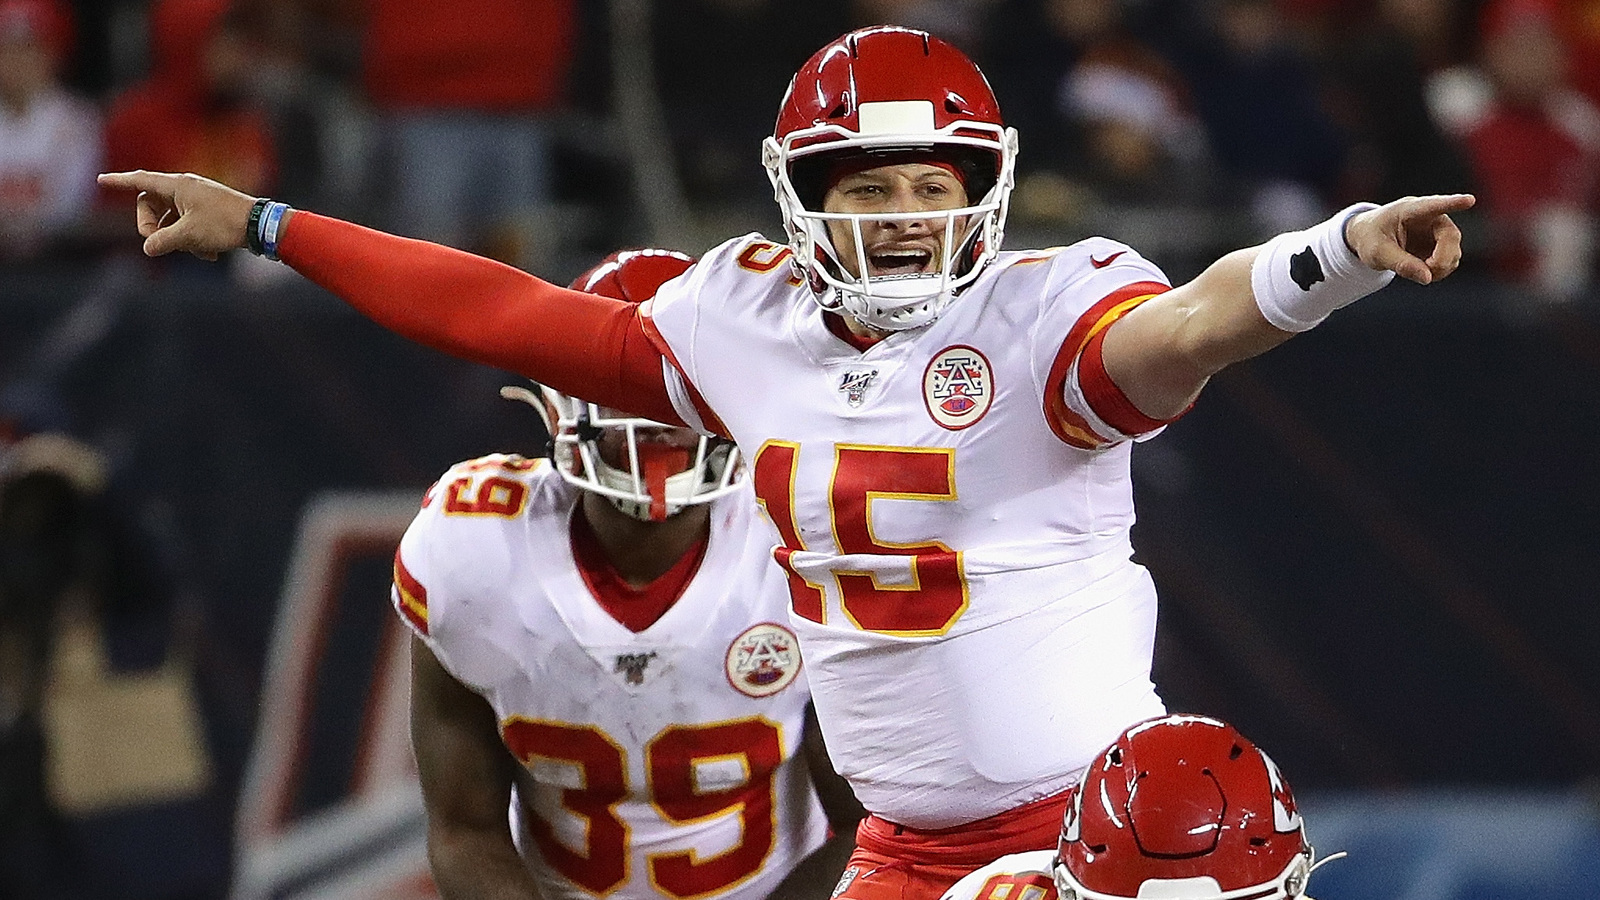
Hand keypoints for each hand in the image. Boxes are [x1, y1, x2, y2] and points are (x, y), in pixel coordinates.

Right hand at [96, 170, 257, 260]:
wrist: (261, 226)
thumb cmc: (224, 225)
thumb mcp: (188, 236)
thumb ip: (162, 241)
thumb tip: (148, 248)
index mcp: (177, 185)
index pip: (140, 181)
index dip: (119, 182)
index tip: (101, 180)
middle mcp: (185, 187)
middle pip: (151, 205)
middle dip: (152, 228)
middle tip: (161, 245)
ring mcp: (198, 199)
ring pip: (171, 219)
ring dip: (177, 239)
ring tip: (198, 252)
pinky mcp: (209, 210)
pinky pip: (188, 224)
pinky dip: (193, 240)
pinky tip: (209, 255)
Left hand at [1344, 193, 1474, 284]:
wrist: (1368, 238)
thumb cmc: (1371, 238)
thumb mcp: (1377, 253)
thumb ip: (1401, 264)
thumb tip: (1427, 278)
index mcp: (1410, 210)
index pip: (1433, 205)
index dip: (1452, 203)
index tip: (1469, 200)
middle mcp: (1430, 217)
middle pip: (1450, 235)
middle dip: (1443, 258)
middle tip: (1429, 271)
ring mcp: (1437, 231)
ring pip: (1454, 250)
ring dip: (1441, 267)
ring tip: (1419, 272)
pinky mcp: (1439, 245)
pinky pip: (1450, 261)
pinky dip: (1440, 271)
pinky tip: (1424, 273)